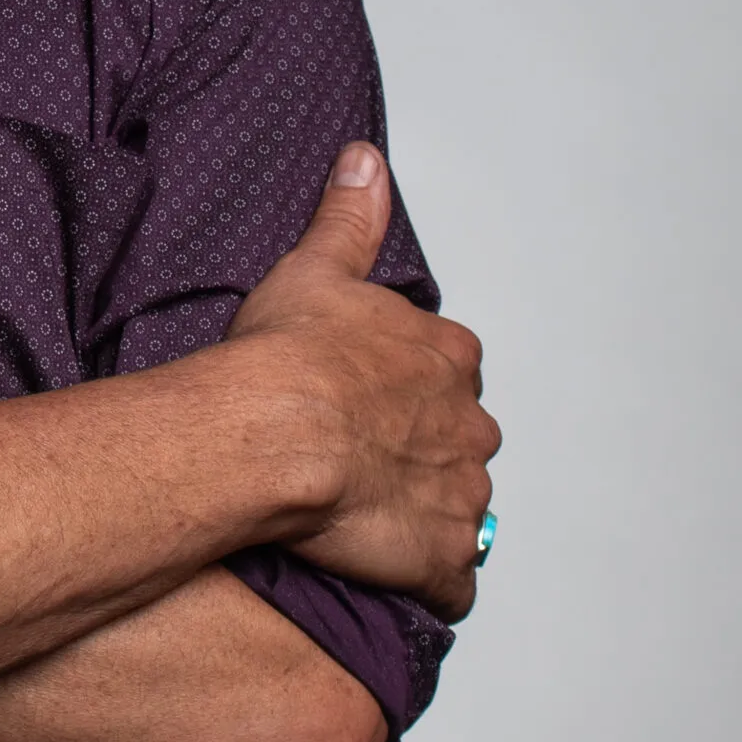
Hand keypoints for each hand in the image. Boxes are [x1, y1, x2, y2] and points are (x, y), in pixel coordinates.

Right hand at [226, 143, 498, 620]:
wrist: (273, 433)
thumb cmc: (287, 354)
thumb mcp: (315, 267)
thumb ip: (349, 217)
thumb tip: (366, 160)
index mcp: (447, 357)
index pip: (450, 370)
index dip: (408, 383)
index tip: (367, 393)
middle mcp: (469, 425)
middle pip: (460, 439)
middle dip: (424, 449)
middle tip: (361, 454)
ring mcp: (462, 496)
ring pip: (459, 507)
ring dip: (425, 512)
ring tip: (365, 514)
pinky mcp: (442, 558)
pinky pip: (452, 581)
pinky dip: (431, 579)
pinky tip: (389, 569)